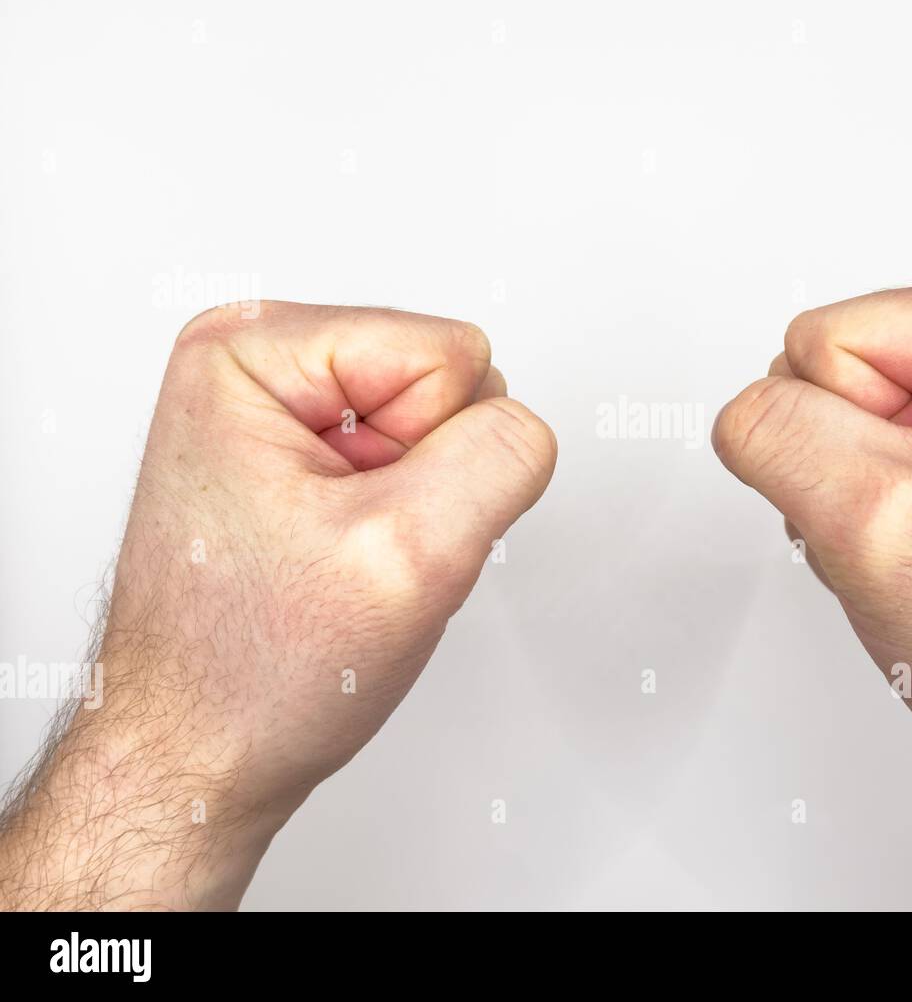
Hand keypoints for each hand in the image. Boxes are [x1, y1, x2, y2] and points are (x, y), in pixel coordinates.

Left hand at [0, 302, 556, 909]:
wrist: (199, 751)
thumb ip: (499, 458)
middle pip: (444, 381)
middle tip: (361, 545)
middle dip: (428, 479)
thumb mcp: (408, 554)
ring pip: (440, 428)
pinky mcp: (301, 453)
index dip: (434, 458)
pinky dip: (403, 522)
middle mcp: (256, 365)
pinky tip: (347, 562)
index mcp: (250, 351)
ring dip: (419, 507)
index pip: (450, 354)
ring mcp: (278, 412)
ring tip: (349, 559)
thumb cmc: (251, 670)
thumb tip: (522, 424)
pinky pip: (415, 463)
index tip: (368, 524)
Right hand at [713, 275, 911, 909]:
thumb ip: (779, 435)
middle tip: (909, 530)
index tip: (908, 500)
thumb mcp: (877, 519)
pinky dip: (864, 517)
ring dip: (848, 500)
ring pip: (828, 420)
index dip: (839, 436)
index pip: (824, 338)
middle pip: (825, 370)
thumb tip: (742, 412)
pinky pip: (851, 456)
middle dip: (839, 466)